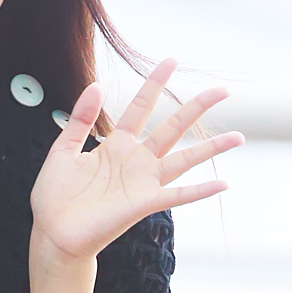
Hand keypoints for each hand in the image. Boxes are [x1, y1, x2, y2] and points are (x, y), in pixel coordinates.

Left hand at [30, 57, 244, 263]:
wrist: (52, 233)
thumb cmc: (55, 196)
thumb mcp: (62, 150)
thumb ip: (80, 119)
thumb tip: (97, 85)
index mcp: (115, 145)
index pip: (141, 107)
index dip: (155, 84)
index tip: (171, 60)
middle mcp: (135, 161)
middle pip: (172, 128)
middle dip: (196, 108)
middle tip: (222, 91)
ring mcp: (142, 182)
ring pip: (184, 160)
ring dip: (211, 149)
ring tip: (239, 136)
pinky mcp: (143, 204)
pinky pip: (177, 195)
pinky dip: (200, 190)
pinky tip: (223, 183)